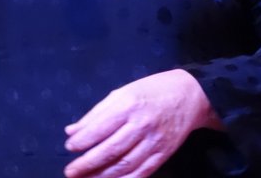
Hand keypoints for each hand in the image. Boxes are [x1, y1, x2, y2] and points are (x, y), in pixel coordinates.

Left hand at [63, 69, 221, 177]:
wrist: (190, 95)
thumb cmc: (152, 90)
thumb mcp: (123, 92)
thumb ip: (97, 113)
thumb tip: (71, 131)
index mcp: (129, 105)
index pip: (100, 128)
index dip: (82, 141)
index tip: (69, 148)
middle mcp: (141, 124)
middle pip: (110, 150)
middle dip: (87, 164)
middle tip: (70, 171)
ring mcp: (154, 142)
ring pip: (124, 166)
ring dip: (102, 176)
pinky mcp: (163, 154)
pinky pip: (141, 173)